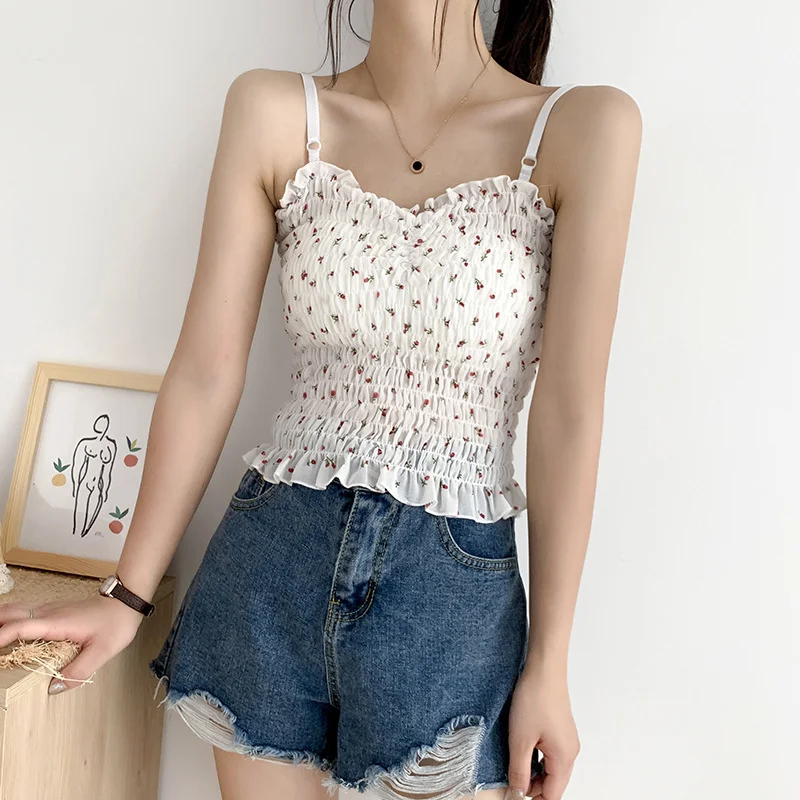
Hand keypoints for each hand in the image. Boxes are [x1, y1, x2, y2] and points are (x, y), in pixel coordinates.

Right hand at [0, 594, 143, 693]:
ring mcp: (50, 609)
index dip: (0, 638)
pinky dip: (11, 621)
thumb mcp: (102, 652)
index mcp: (57, 622)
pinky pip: (25, 613)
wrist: (126, 603)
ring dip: (1, 622)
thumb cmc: (116, 624)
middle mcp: (49, 612)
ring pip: (15, 610)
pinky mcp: (53, 611)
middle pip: (9, 612)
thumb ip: (78, 672)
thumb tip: (53, 688)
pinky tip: (9, 635)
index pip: (19, 627)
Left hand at [506, 658, 579, 798]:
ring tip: (514, 763)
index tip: (515, 794)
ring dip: (535, 772)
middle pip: (554, 784)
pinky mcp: (560, 729)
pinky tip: (523, 749)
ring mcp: (567, 740)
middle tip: (511, 780)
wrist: (544, 669)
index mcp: (564, 758)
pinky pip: (551, 754)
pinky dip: (538, 758)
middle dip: (534, 787)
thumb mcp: (520, 739)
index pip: (553, 795)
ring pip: (552, 769)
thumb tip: (519, 791)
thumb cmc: (534, 699)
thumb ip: (519, 770)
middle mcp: (570, 752)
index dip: (534, 798)